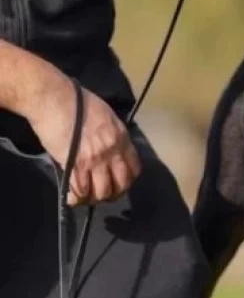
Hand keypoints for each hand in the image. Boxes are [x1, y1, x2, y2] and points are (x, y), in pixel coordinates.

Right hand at [25, 72, 141, 205]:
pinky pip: (81, 191)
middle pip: (121, 184)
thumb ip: (111, 135)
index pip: (135, 168)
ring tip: (87, 196)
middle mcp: (112, 151)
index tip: (119, 181)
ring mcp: (94, 160)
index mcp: (121, 138)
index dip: (128, 179)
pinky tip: (73, 197)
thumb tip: (109, 148)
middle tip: (103, 193)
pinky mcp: (74, 166)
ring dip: (95, 198)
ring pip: (103, 191)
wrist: (54, 99)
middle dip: (113, 193)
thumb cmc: (77, 102)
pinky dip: (77, 198)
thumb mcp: (106, 116)